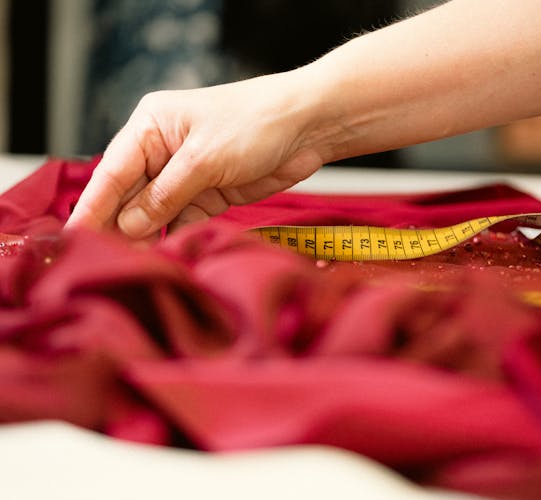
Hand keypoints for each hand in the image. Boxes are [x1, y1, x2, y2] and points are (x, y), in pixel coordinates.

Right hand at [67, 70, 327, 238]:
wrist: (308, 126)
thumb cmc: (257, 123)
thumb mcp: (205, 158)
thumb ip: (166, 194)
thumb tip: (129, 224)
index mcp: (151, 127)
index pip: (112, 171)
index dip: (93, 207)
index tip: (76, 237)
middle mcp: (162, 151)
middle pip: (129, 196)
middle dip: (118, 227)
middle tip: (104, 261)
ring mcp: (186, 174)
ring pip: (154, 212)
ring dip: (146, 237)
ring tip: (133, 265)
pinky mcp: (209, 194)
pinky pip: (181, 220)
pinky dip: (173, 237)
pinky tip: (164, 256)